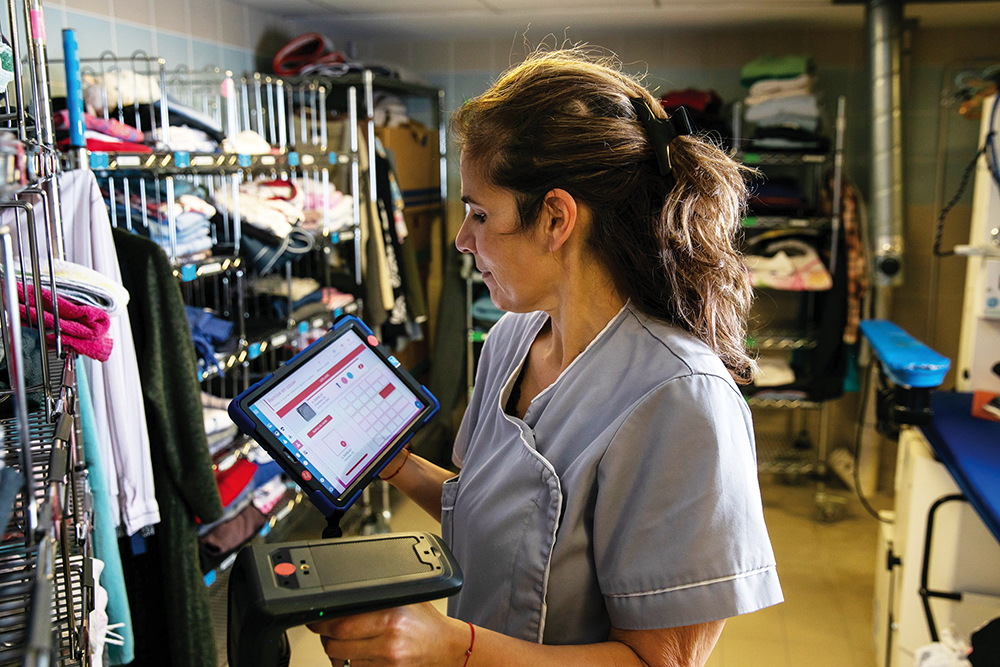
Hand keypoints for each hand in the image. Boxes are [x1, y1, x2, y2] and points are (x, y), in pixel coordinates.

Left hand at [307, 602, 469, 666]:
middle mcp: (388, 642)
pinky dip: (351, 664)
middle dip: (326, 637)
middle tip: (327, 630)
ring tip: (347, 642)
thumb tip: (343, 597)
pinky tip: (359, 654)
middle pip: (336, 645)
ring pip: (342, 661)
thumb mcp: (404, 600)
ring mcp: (387, 663)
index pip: (342, 623)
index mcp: (390, 618)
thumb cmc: (426, 623)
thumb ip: (375, 598)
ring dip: (338, 653)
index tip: (318, 619)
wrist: (446, 647)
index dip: (323, 622)